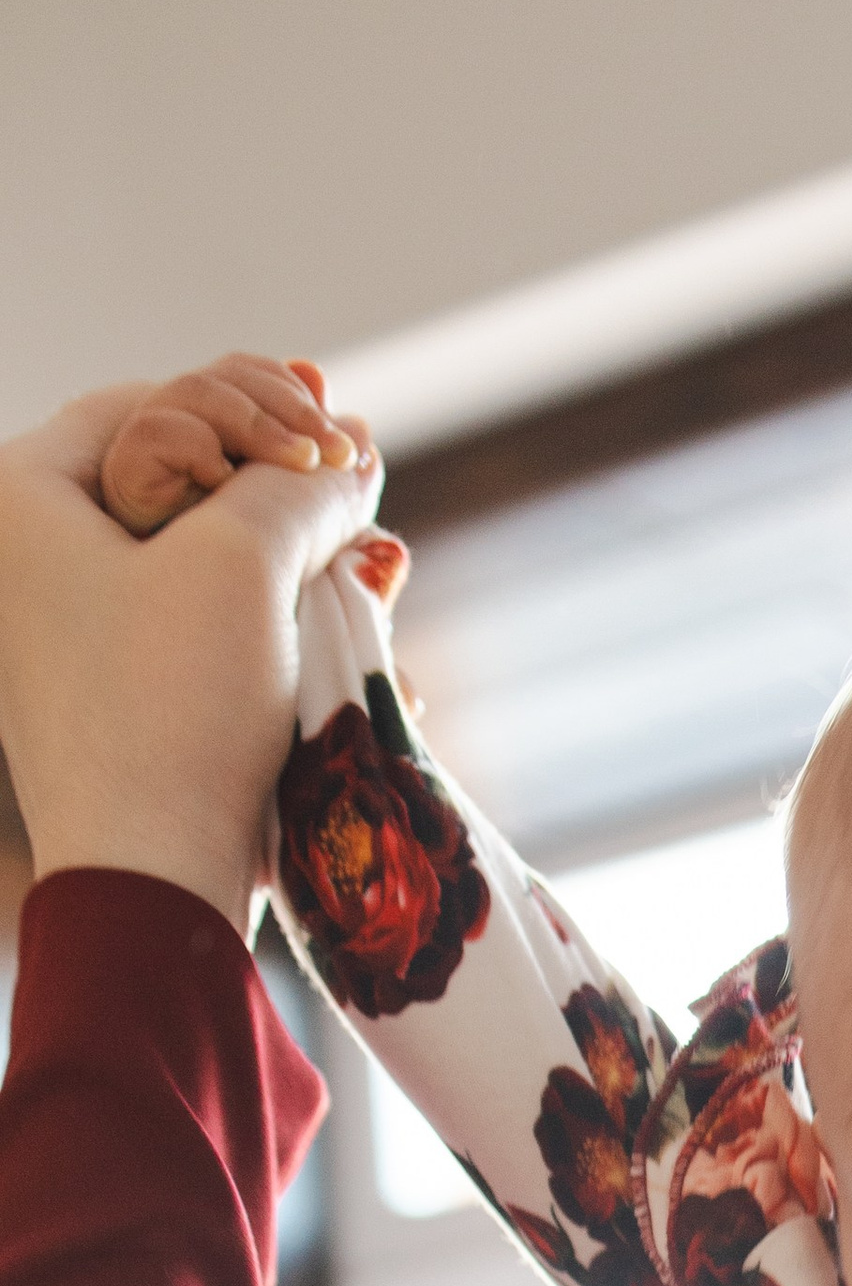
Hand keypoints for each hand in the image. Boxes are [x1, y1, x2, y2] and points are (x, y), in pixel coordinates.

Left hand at [0, 373, 380, 934]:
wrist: (154, 882)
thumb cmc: (172, 708)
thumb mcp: (245, 563)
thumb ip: (304, 487)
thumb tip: (357, 451)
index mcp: (21, 503)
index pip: (147, 403)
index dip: (252, 407)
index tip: (332, 436)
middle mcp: (35, 565)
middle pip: (186, 484)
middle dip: (291, 498)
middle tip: (365, 504)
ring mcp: (80, 640)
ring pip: (215, 566)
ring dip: (309, 571)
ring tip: (382, 581)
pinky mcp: (128, 704)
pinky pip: (215, 637)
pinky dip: (286, 634)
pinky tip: (361, 650)